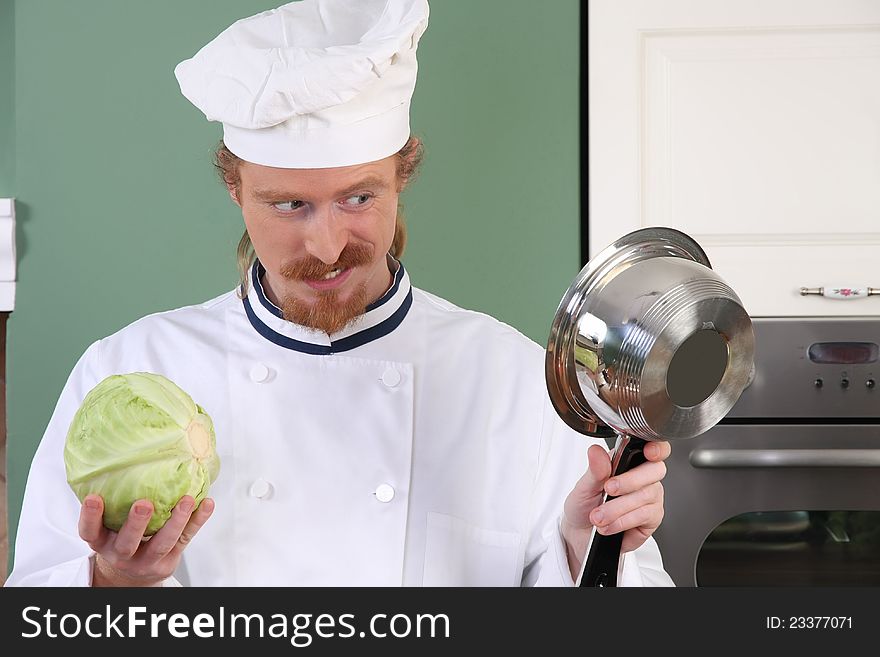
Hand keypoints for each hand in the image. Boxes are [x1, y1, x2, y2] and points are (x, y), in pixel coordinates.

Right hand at [78, 494, 214, 586]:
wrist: (136, 573)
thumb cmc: (123, 539)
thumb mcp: (108, 527)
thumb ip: (111, 503)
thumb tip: (119, 459)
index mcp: (103, 542)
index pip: (89, 532)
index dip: (89, 517)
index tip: (94, 497)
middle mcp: (122, 554)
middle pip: (127, 543)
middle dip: (136, 524)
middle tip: (143, 504)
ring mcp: (147, 560)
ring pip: (162, 543)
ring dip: (176, 521)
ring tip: (187, 500)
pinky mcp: (169, 559)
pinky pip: (185, 539)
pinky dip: (198, 521)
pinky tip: (207, 504)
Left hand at [560, 440, 669, 579]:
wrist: (580, 535)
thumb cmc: (584, 506)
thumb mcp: (584, 486)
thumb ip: (594, 469)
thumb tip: (596, 451)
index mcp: (628, 461)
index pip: (653, 447)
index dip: (657, 447)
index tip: (649, 452)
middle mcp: (643, 477)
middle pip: (654, 470)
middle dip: (629, 481)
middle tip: (608, 489)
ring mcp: (650, 498)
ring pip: (646, 495)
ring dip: (617, 508)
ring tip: (598, 516)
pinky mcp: (652, 519)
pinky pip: (644, 516)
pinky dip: (622, 521)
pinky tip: (608, 525)